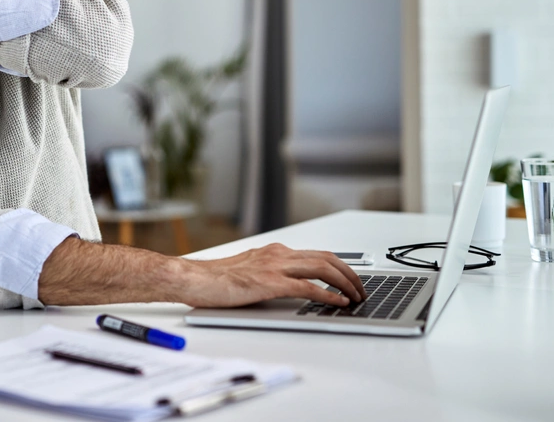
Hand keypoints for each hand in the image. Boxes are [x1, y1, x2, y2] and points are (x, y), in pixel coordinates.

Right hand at [181, 243, 365, 307]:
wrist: (193, 278)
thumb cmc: (214, 279)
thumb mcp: (248, 273)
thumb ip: (269, 275)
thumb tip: (290, 289)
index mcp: (274, 251)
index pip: (316, 254)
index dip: (340, 266)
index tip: (351, 279)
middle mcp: (278, 254)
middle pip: (326, 258)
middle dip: (350, 273)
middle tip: (361, 289)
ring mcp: (274, 266)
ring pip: (322, 268)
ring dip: (344, 282)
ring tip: (355, 296)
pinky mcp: (269, 282)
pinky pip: (307, 287)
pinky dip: (327, 294)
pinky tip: (337, 302)